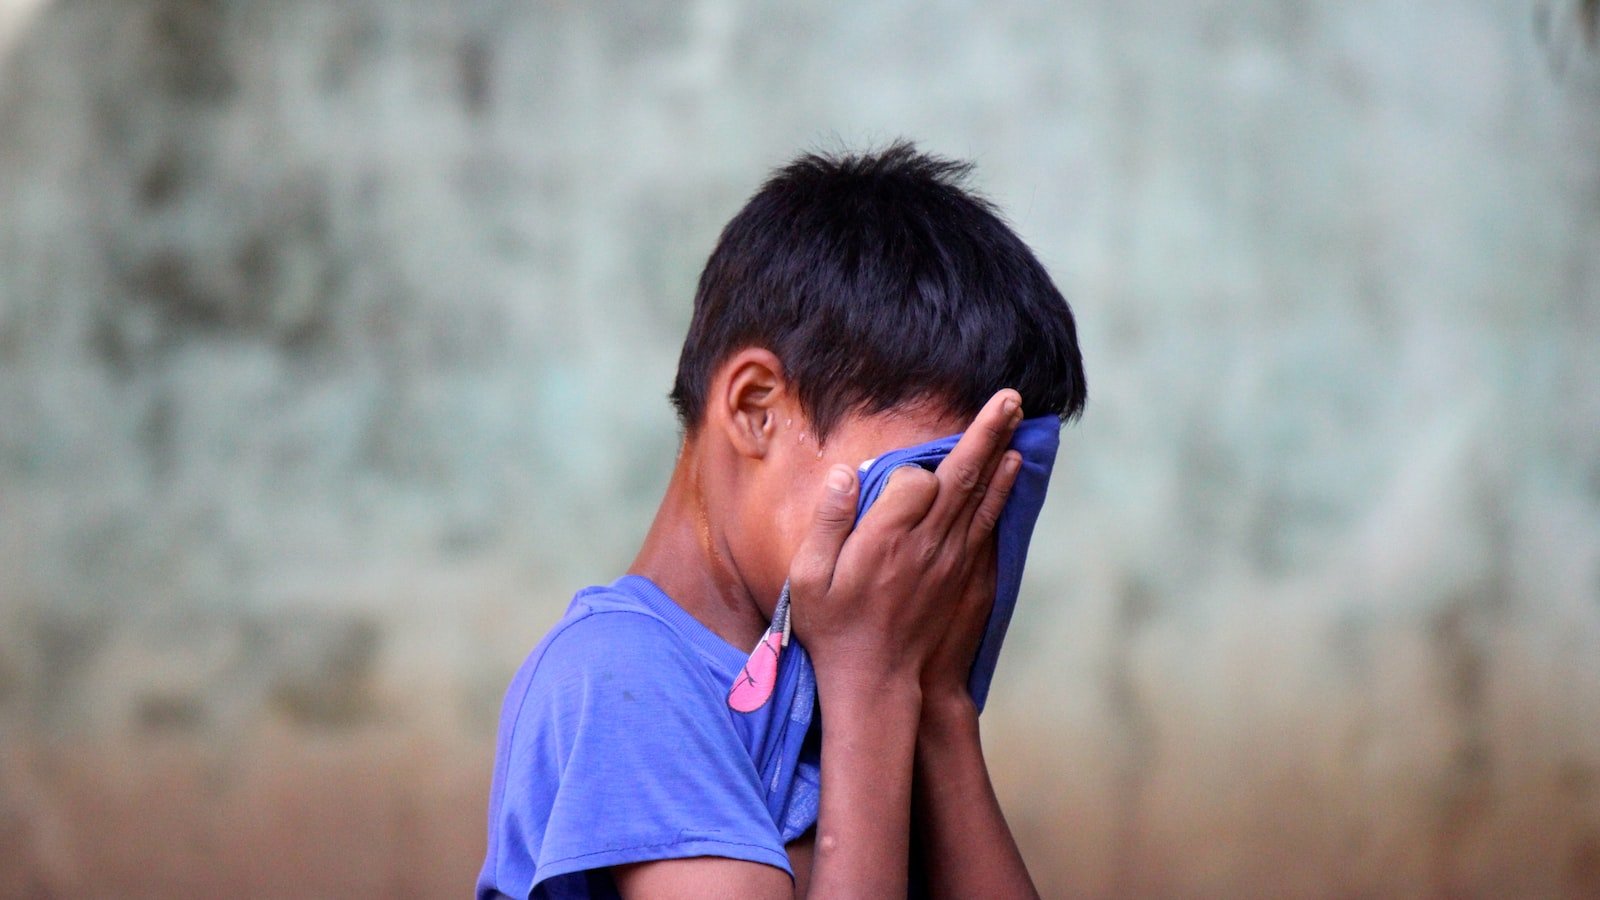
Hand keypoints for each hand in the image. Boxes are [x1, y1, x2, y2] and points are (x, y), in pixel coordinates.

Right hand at [787, 390, 1023, 694]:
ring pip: (983, 496)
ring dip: (1001, 453)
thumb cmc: (835, 631)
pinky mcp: (970, 578)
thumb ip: (828, 522)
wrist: (880, 686)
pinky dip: (1002, 492)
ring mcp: (955, 561)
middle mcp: (929, 544)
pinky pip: (990, 524)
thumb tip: (846, 473)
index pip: (913, 479)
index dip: (904, 470)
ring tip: (1016, 418)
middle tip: (1009, 396)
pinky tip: (1010, 471)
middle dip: (986, 431)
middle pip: (962, 475)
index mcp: (888, 538)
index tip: (886, 479)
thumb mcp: (809, 579)